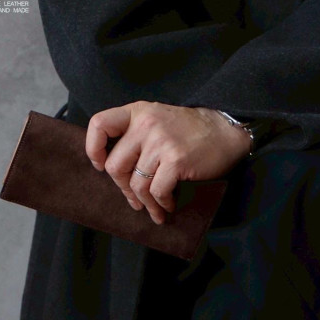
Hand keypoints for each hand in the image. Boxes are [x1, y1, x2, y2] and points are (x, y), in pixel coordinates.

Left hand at [85, 101, 250, 224]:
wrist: (226, 130)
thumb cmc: (189, 130)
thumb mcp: (156, 119)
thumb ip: (133, 135)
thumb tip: (111, 169)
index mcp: (137, 112)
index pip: (99, 124)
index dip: (94, 148)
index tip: (101, 164)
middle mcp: (145, 124)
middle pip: (115, 165)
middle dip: (123, 188)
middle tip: (135, 198)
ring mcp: (160, 141)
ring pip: (136, 184)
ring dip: (144, 202)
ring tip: (154, 208)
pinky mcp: (175, 160)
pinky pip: (156, 191)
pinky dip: (160, 204)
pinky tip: (168, 205)